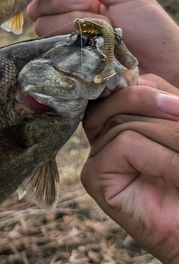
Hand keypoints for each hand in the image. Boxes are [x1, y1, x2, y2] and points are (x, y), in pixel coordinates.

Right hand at [27, 0, 178, 87]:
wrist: (162, 65)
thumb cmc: (149, 28)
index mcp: (80, 1)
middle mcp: (67, 22)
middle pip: (38, 8)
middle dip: (61, 0)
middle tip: (89, 2)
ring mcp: (65, 46)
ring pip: (42, 27)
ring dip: (71, 21)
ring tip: (100, 27)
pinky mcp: (66, 66)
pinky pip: (50, 51)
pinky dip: (69, 41)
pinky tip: (90, 43)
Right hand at [81, 74, 178, 263]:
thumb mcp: (178, 133)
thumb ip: (165, 106)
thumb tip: (157, 91)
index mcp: (125, 118)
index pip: (128, 85)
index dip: (152, 90)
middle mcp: (106, 133)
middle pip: (124, 99)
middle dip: (164, 113)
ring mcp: (98, 155)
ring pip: (126, 122)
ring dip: (171, 139)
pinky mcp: (94, 177)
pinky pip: (124, 144)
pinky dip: (160, 159)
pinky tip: (178, 177)